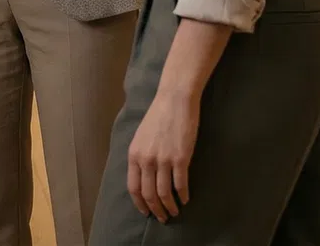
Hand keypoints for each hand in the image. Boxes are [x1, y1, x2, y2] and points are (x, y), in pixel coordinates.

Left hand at [126, 90, 198, 222]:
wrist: (174, 100)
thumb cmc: (158, 116)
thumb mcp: (141, 137)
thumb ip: (140, 157)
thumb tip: (143, 177)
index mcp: (134, 155)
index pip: (133, 188)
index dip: (140, 203)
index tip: (146, 212)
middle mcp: (146, 160)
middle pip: (149, 194)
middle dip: (156, 210)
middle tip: (163, 218)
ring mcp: (163, 160)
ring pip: (164, 193)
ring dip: (170, 206)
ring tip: (175, 211)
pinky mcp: (180, 158)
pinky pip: (181, 184)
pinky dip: (183, 195)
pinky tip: (186, 199)